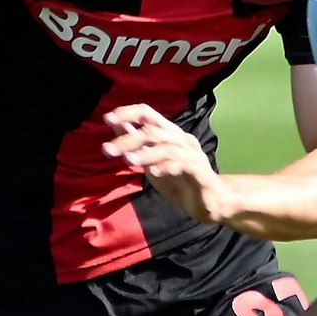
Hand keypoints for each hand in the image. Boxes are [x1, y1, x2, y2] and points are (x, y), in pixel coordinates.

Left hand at [102, 104, 224, 223]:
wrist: (209, 203)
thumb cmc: (179, 181)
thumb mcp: (151, 162)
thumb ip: (137, 145)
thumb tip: (118, 126)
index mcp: (170, 133)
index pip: (148, 114)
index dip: (128, 113)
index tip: (107, 119)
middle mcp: (182, 139)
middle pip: (154, 130)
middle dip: (128, 139)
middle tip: (107, 150)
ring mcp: (193, 154)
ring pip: (167, 147)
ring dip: (145, 153)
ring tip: (128, 161)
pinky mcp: (200, 171)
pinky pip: (182, 164)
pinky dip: (166, 166)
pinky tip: (152, 172)